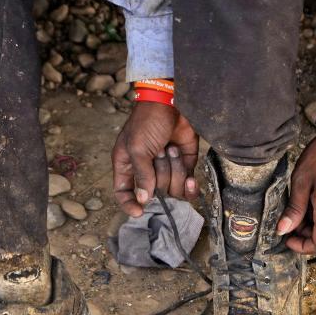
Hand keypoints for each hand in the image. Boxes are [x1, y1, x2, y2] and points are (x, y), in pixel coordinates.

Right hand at [112, 101, 199, 216]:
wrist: (172, 102)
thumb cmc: (147, 121)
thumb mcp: (137, 148)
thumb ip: (141, 176)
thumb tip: (144, 199)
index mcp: (127, 165)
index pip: (123, 192)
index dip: (129, 205)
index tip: (140, 212)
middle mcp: (146, 170)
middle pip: (153, 193)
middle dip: (160, 174)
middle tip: (159, 152)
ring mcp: (166, 168)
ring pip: (171, 190)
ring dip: (175, 171)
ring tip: (171, 149)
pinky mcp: (184, 164)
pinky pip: (187, 186)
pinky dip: (190, 185)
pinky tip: (192, 180)